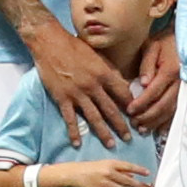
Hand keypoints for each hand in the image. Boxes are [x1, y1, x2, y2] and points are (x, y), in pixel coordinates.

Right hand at [31, 19, 138, 142]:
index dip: (131, 106)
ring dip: (103, 133)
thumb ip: (110, 69)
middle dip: (121, 125)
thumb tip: (123, 83)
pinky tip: (77, 143)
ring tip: (111, 144)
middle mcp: (93, 86)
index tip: (137, 116)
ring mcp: (77, 93)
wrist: (49, 42)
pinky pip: (70, 118)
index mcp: (104, 73)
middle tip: (129, 138)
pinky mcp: (62, 98)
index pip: (123, 94)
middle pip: (111, 110)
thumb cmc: (74, 45)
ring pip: (94, 117)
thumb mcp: (97, 54)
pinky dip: (74, 132)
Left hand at [127, 33, 183, 125]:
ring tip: (143, 129)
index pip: (154, 92)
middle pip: (163, 105)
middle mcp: (180, 83)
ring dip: (157, 122)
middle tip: (134, 124)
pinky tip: (160, 130)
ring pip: (171, 111)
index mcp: (170, 71)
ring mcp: (185, 89)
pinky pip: (178, 110)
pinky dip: (168, 122)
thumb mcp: (152, 47)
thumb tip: (143, 83)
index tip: (129, 111)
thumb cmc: (165, 42)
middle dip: (148, 117)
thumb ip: (147, 65)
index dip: (141, 103)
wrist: (185, 40)